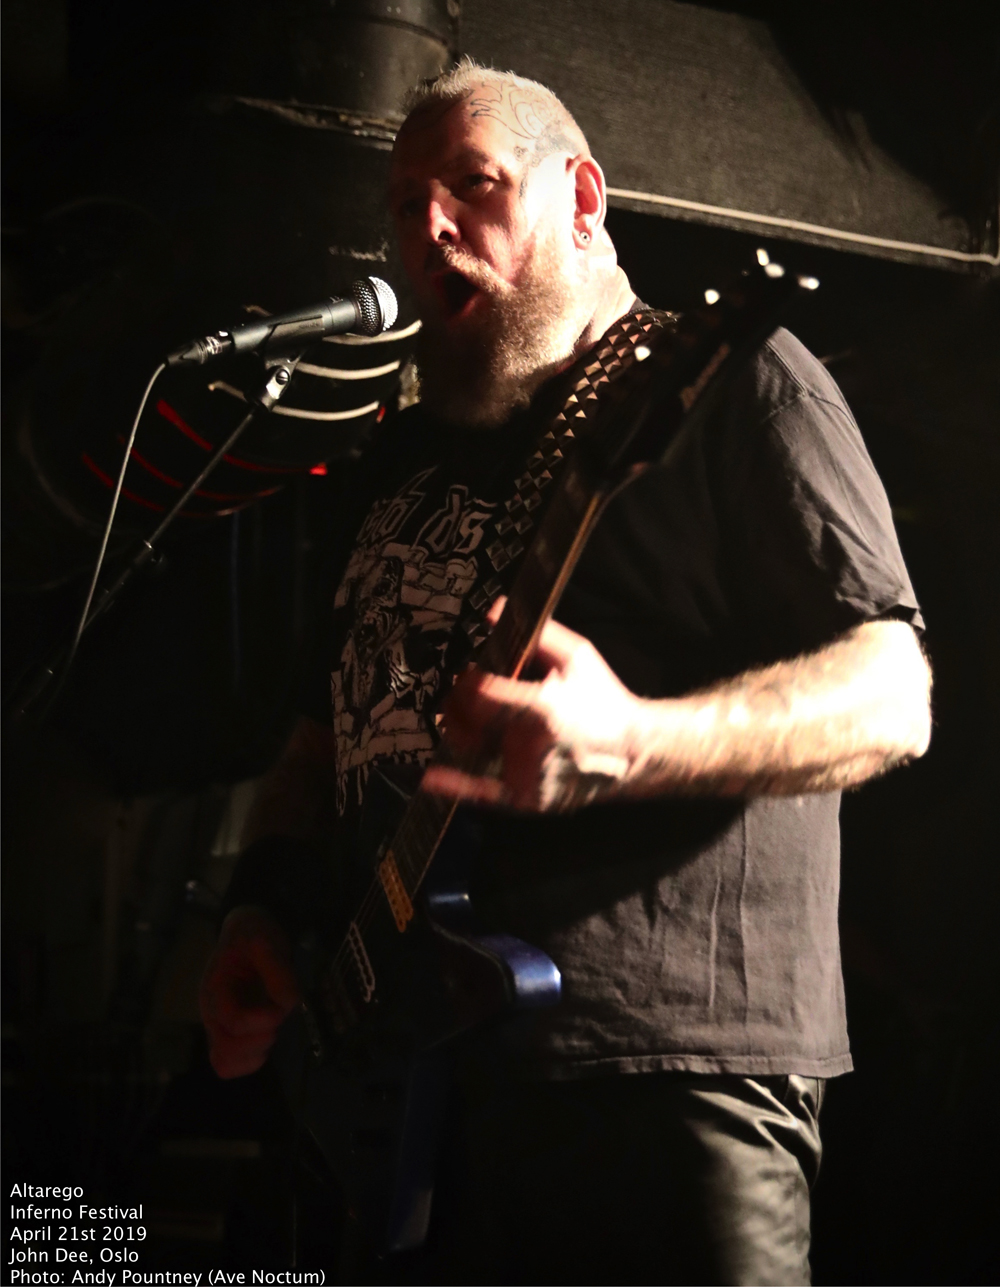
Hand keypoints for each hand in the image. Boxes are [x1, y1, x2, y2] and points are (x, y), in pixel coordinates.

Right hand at [199, 906, 300, 1077]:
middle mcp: (212, 1011)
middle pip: (225, 1048)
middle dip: (259, 1038)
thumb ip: (277, 969)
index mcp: (216, 987)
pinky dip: (250, 1062)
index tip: (279, 1009)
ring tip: (271, 1030)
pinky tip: (265, 1040)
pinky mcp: (230, 1035)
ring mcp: (218, 1026)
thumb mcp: (266, 940)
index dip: (258, 1021)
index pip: (230, 1020)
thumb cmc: (252, 935)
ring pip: (225, 1063)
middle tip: (276, 1018)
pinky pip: (230, 1065)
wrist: (246, 934)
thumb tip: (288, 1003)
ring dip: (255, 1053)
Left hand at [422, 606, 644, 811]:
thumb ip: (537, 634)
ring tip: (468, 720)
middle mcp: (529, 748)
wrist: (632, 752)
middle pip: (469, 724)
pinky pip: (480, 792)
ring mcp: (526, 777)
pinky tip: (428, 778)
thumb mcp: (578, 656)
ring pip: (472, 751)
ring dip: (462, 733)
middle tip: (464, 694)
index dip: (466, 681)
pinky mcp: (526, 799)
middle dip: (459, 705)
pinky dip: (453, 784)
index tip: (469, 673)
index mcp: (542, 710)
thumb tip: (492, 612)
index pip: (479, 694)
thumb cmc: (604, 700)